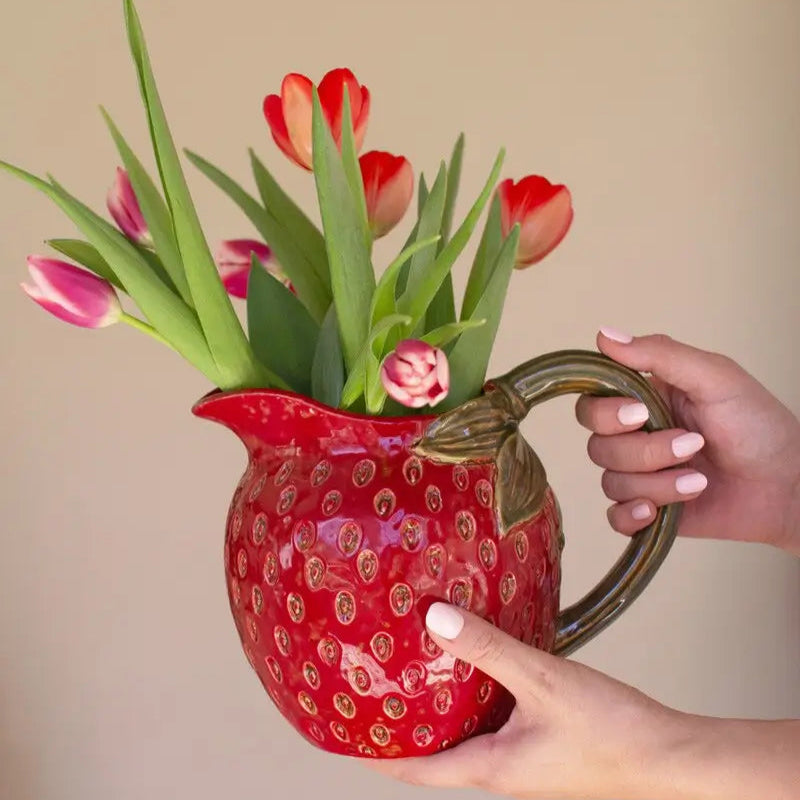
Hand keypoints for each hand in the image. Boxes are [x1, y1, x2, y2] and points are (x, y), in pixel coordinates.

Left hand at [371, 604, 799, 799]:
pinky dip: (471, 697)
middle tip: (370, 691)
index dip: (371, 753)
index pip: (411, 769)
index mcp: (489, 767)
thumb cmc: (612, 733)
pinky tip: (474, 665)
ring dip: (435, 710)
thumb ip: (489, 648)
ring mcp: (520, 757)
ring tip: (410, 672)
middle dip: (398, 727)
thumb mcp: (543, 682)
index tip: (339, 732)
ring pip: (462, 734)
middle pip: (431, 752)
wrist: (670, 757)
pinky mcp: (539, 740)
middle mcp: (498, 767)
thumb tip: (434, 619)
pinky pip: (491, 720)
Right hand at [576, 329, 799, 553]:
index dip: (605, 414)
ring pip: (611, 482)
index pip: (592, 405)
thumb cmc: (759, 426)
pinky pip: (616, 517)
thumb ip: (660, 354)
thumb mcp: (715, 377)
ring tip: (698, 481)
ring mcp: (641, 476)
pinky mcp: (651, 511)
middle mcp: (635, 438)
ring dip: (656, 484)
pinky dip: (632, 515)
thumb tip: (605, 335)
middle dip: (643, 451)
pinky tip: (657, 512)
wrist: (789, 486)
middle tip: (691, 445)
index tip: (640, 414)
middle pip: (598, 446)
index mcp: (643, 401)